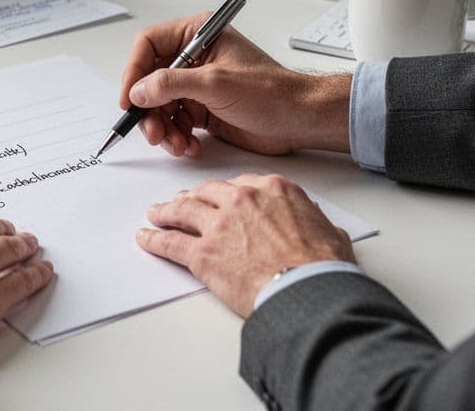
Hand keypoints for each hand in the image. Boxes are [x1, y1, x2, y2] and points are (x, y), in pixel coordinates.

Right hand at [120, 14, 350, 156]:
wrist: (298, 120)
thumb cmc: (271, 92)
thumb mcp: (215, 83)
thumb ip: (172, 84)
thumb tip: (139, 90)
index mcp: (198, 35)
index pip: (149, 45)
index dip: (134, 71)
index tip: (130, 99)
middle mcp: (195, 58)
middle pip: (150, 80)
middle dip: (149, 110)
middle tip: (153, 132)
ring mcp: (198, 85)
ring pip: (160, 106)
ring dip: (162, 129)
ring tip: (175, 144)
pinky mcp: (203, 109)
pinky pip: (175, 123)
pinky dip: (176, 137)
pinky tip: (188, 146)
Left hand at [136, 174, 354, 317]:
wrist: (307, 289)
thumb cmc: (322, 266)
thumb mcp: (329, 232)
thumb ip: (314, 223)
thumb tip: (320, 229)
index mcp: (273, 189)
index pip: (241, 184)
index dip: (227, 193)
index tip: (221, 198)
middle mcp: (242, 200)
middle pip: (208, 192)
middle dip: (193, 197)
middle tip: (184, 202)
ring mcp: (219, 225)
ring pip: (183, 210)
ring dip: (166, 211)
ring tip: (155, 214)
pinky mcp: (203, 253)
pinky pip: (171, 243)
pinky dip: (154, 240)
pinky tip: (145, 238)